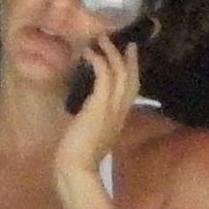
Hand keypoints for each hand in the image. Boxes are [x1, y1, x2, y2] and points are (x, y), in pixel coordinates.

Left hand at [54, 34, 139, 187]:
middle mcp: (120, 112)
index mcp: (119, 120)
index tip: (128, 58)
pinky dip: (97, 61)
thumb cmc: (78, 158)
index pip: (131, 91)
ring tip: (101, 39)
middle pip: (132, 78)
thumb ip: (93, 121)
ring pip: (119, 73)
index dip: (132, 72)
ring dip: (111, 53)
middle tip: (125, 42)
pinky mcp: (99, 106)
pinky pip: (103, 76)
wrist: (76, 169)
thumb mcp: (90, 135)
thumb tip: (85, 112)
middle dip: (128, 58)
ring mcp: (111, 109)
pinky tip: (88, 53)